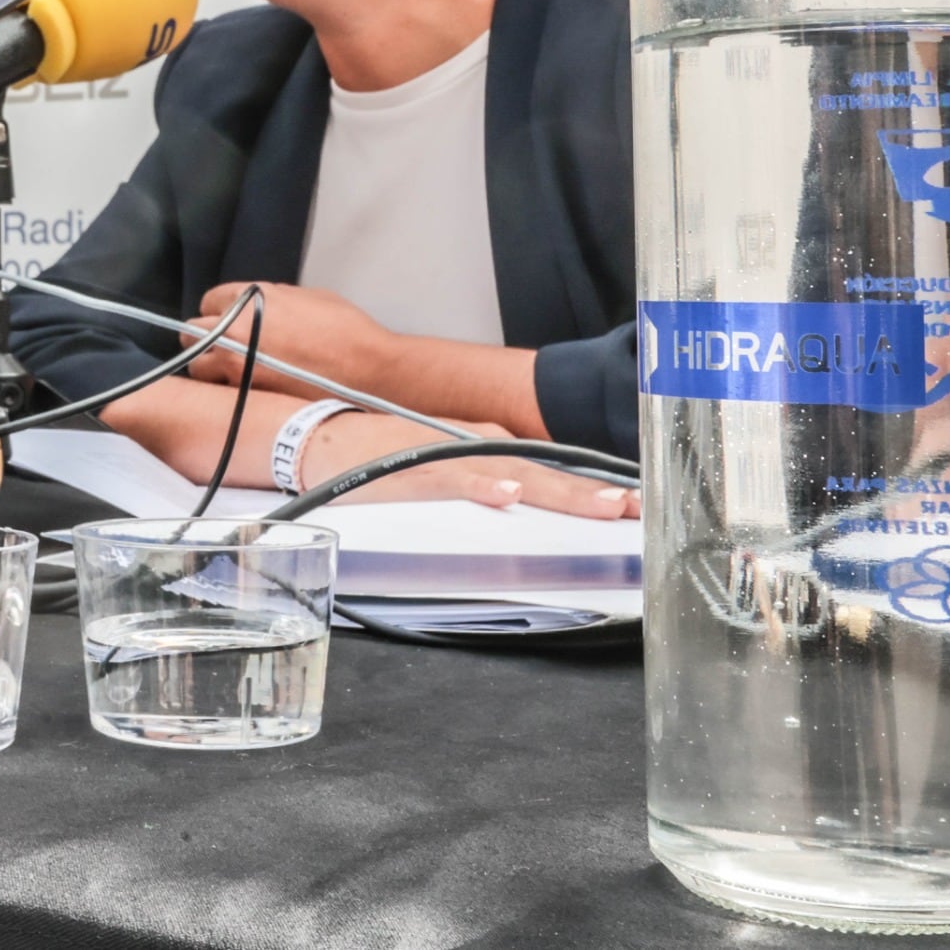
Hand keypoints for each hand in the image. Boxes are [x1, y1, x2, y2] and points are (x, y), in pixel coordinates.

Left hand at [185, 282, 381, 396]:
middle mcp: (234, 330)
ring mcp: (235, 366)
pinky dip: (226, 391)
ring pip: (198, 368)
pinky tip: (244, 391)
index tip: (228, 320)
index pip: (209, 301)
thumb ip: (274, 300)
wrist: (367, 373)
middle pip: (191, 333)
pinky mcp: (245, 396)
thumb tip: (260, 307)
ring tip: (230, 373)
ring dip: (209, 368)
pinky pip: (220, 392)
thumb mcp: (309, 298)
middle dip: (204, 338)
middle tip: (221, 347)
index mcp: (249, 300)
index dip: (220, 311)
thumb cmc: (346, 331)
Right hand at [300, 410, 638, 520]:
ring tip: (597, 505)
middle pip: (542, 471)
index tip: (630, 507)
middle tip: (631, 509)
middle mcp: (471, 446)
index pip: (547, 470)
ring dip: (555, 490)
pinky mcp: (410, 467)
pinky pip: (451, 478)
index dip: (590, 489)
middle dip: (590, 493)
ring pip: (510, 473)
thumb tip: (523, 489)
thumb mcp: (441, 459)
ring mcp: (443, 456)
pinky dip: (480, 484)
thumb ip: (482, 472)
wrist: (318, 440)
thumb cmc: (377, 455)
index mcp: (481, 449)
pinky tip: (507, 494)